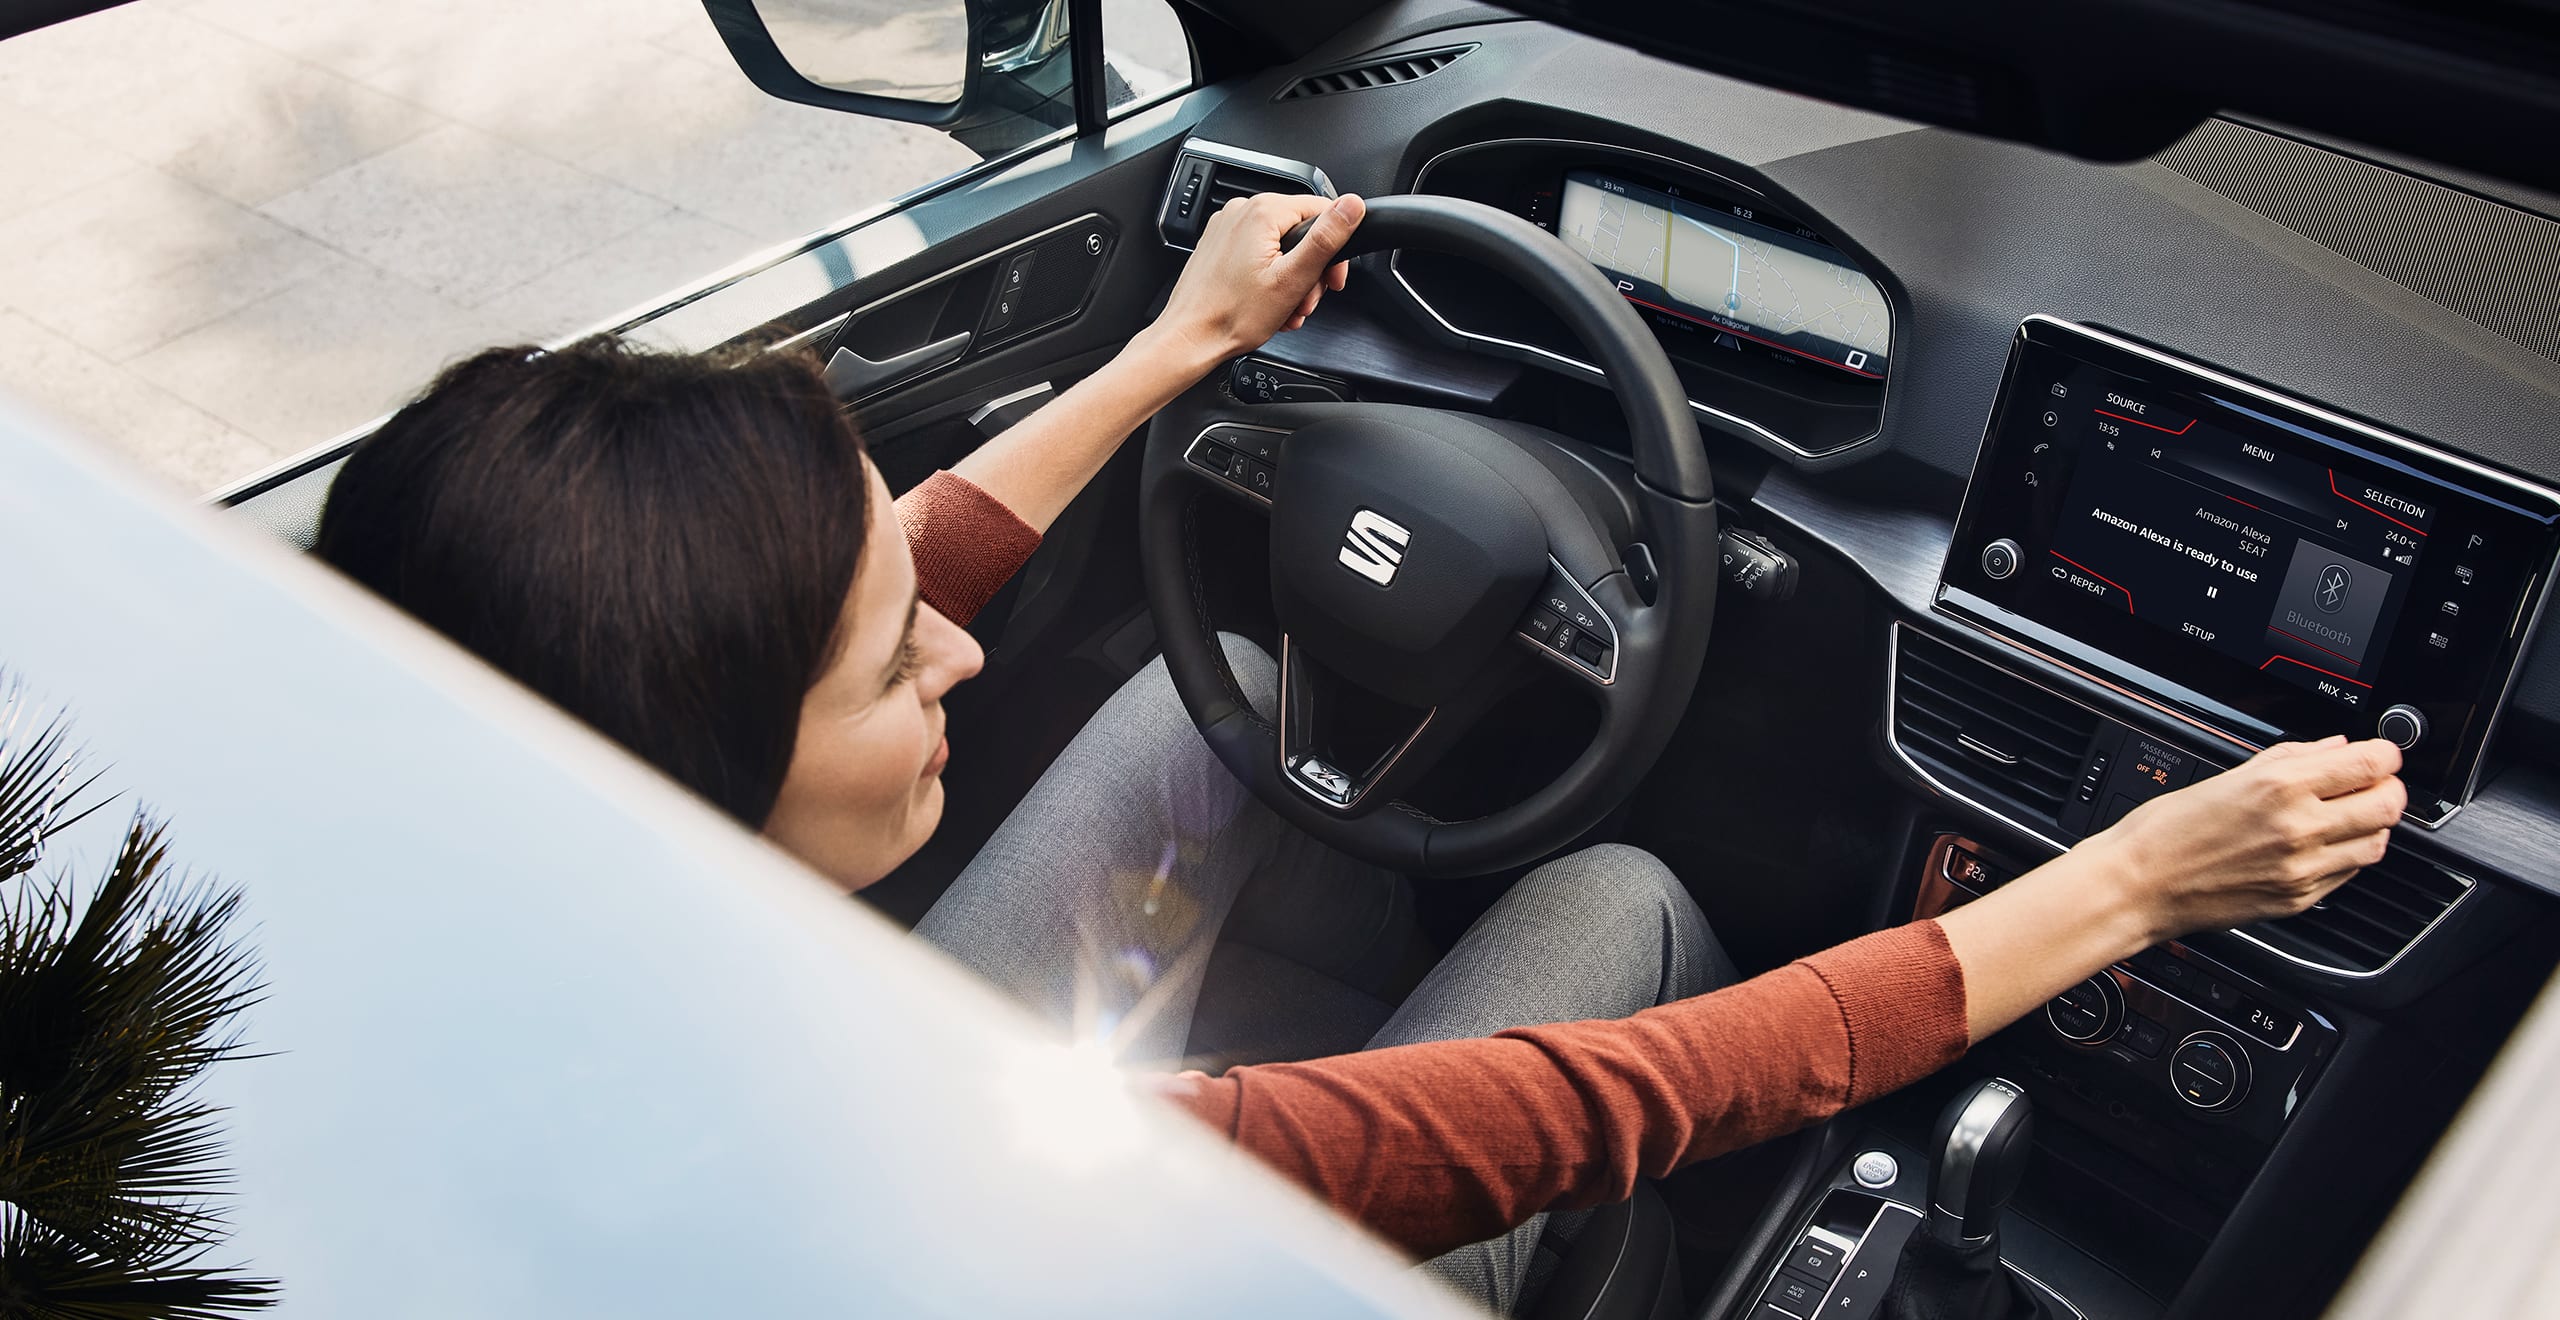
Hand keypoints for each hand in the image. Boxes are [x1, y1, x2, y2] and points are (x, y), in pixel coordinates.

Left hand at [1144, 192, 1365, 371]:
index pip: (1321, 211)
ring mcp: (1227, 228)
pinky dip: (1270, 277)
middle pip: (1300, 231)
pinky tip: (1268, 302)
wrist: (1190, 338)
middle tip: (1304, 301)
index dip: (1335, 249)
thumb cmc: (1232, 316)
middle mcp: (1242, 211)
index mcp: (1262, 212)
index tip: (1333, 280)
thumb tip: (1352, 206)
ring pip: (1280, 245)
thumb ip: (1326, 239)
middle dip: (1310, 271)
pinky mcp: (1220, 245)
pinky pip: (1258, 252)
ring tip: (1284, 308)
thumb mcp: (1292, 279)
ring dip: (1291, 279)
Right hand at [2081, 735, 2406, 943]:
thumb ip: (2291, 758)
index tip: (2382, 754)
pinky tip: (2321, 844)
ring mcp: (2304, 868)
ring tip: (2346, 816)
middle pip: (2388, 805)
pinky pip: (2348, 873)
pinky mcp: (2301, 899)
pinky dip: (2346, 855)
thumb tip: (2334, 748)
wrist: (2140, 884)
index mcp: (2280, 787)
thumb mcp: (2228, 775)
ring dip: (2371, 825)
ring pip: (2377, 842)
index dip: (2386, 755)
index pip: (2371, 764)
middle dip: (2388, 789)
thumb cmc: (2167, 830)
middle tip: (2372, 783)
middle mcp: (2300, 828)